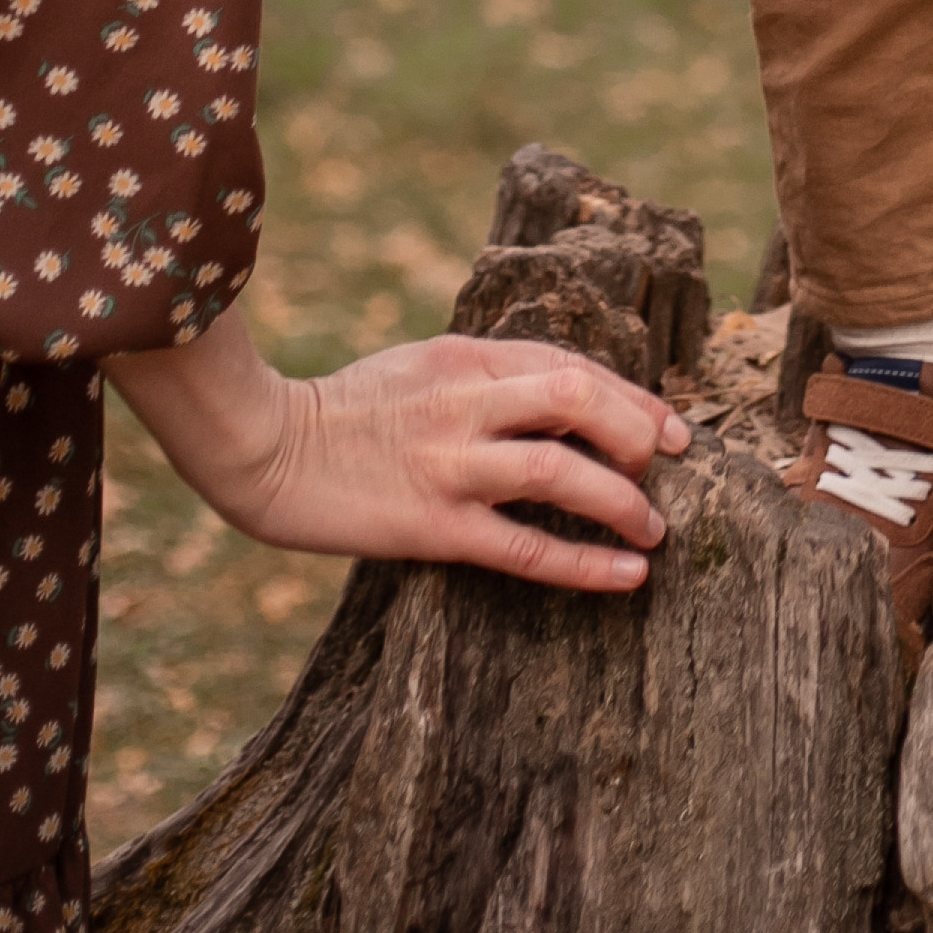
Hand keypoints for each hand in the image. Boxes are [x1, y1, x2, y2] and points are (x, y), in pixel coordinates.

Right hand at [109, 317, 691, 593]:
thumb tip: (555, 400)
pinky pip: (525, 547)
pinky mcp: (432, 524)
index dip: (629, 396)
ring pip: (562, 472)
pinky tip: (626, 575)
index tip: (667, 425)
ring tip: (654, 528)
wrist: (262, 447)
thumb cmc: (340, 411)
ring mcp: (449, 462)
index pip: (568, 365)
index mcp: (463, 356)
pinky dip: (585, 562)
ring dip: (622, 500)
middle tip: (670, 467)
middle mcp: (464, 401)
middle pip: (579, 399)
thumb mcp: (417, 367)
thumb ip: (481, 377)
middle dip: (639, 432)